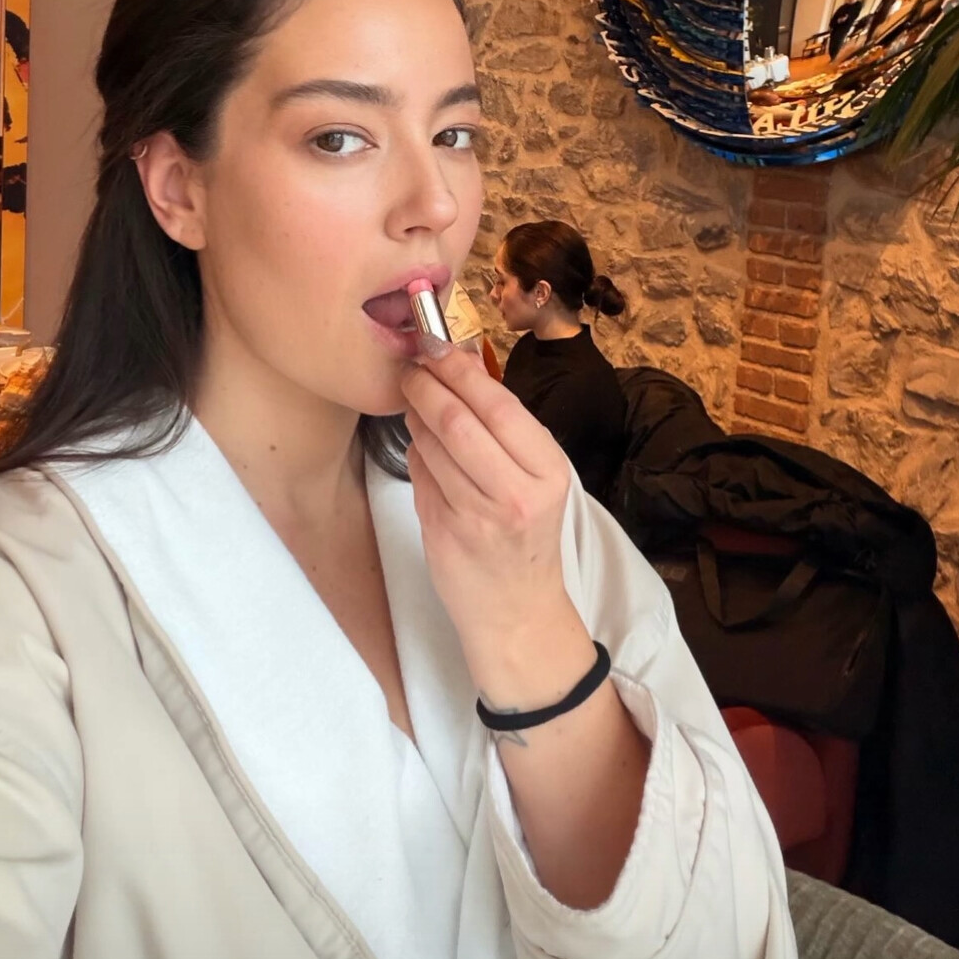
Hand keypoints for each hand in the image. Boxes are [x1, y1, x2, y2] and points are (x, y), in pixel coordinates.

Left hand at [400, 349, 592, 704]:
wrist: (518, 612)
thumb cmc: (527, 538)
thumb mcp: (536, 479)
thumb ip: (504, 428)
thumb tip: (466, 363)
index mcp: (548, 471)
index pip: (498, 406)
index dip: (460, 370)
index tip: (436, 346)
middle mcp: (516, 494)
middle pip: (458, 421)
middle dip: (428, 386)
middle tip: (411, 368)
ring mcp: (476, 517)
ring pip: (431, 446)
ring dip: (416, 415)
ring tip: (413, 399)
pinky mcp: (443, 534)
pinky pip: (420, 476)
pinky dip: (415, 452)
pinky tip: (418, 442)